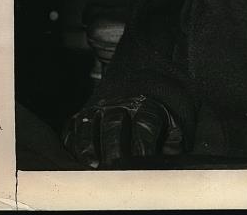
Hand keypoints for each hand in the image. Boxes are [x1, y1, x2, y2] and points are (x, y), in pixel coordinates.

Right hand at [62, 94, 183, 168]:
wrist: (146, 75)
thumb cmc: (161, 109)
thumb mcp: (175, 120)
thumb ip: (173, 143)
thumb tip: (169, 164)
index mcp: (147, 104)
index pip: (145, 125)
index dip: (143, 146)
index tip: (141, 165)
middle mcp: (122, 103)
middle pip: (114, 124)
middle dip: (113, 148)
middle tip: (114, 170)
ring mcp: (100, 106)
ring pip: (89, 124)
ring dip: (88, 146)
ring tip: (92, 166)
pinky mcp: (84, 112)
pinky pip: (72, 127)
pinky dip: (71, 144)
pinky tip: (74, 159)